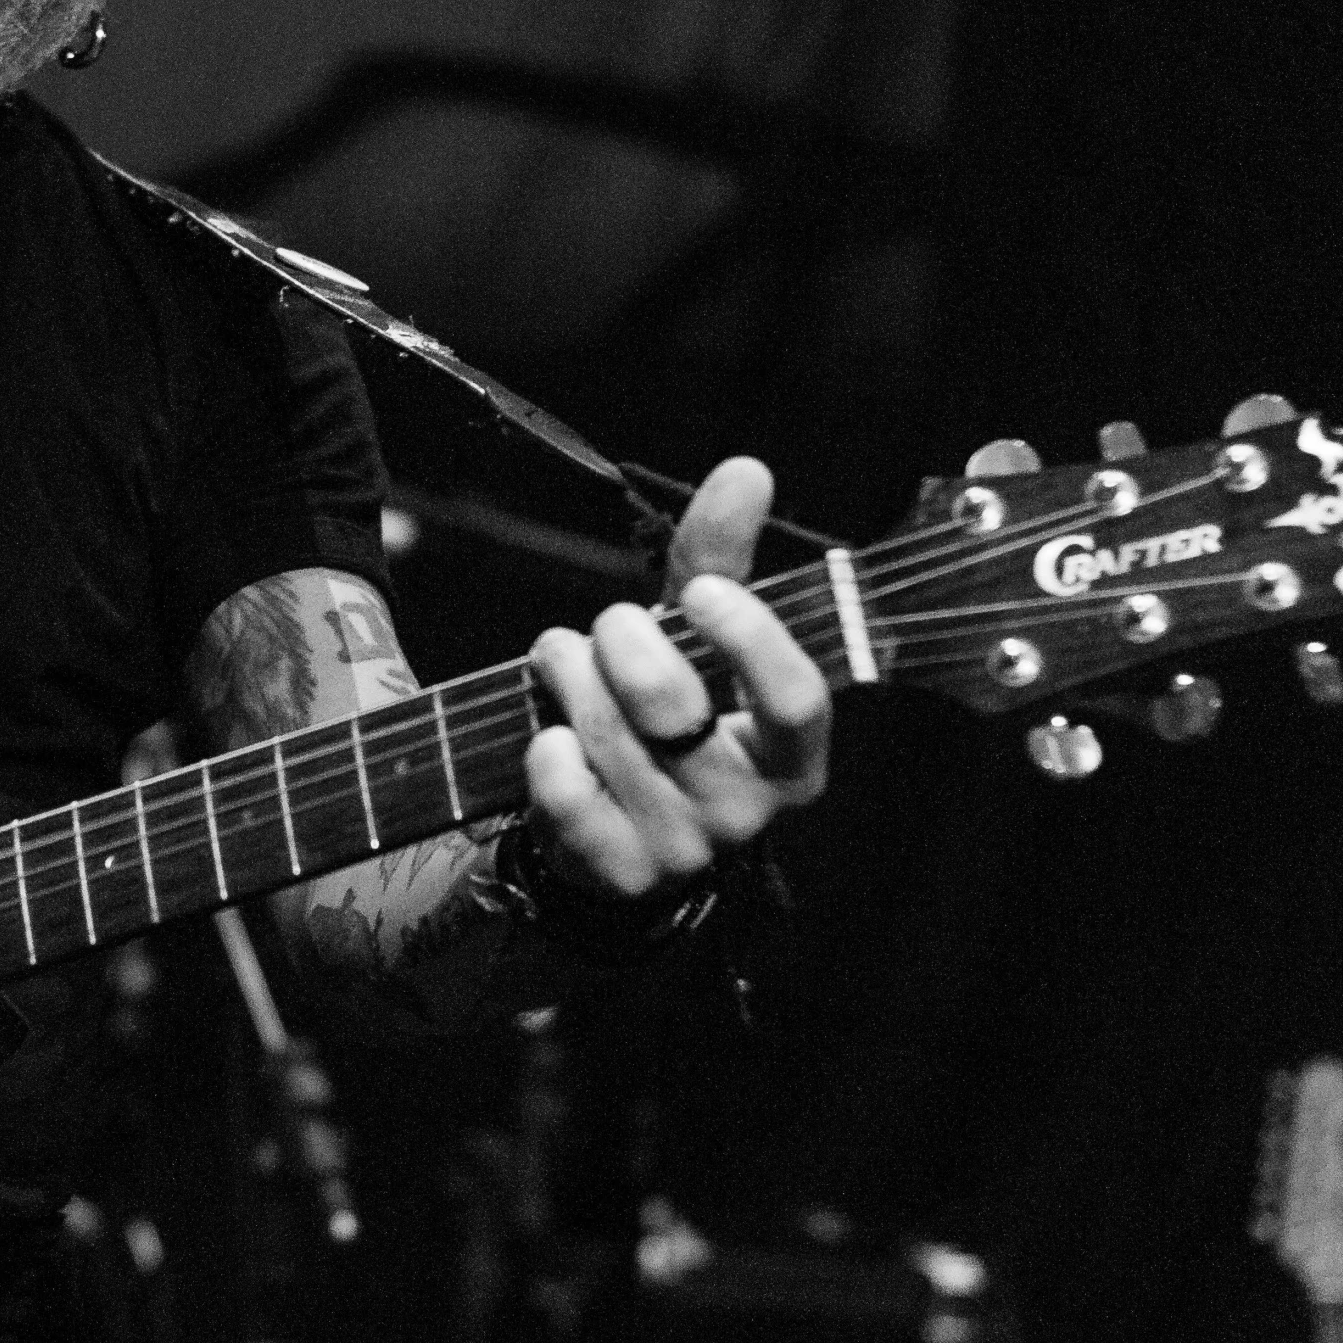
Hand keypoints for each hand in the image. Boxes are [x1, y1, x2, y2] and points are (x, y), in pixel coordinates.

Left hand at [523, 457, 829, 899]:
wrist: (607, 831)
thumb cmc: (666, 718)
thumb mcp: (696, 642)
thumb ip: (720, 560)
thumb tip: (747, 470)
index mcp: (792, 755)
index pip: (796, 700)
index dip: (748, 639)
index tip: (700, 590)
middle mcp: (746, 809)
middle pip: (674, 708)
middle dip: (621, 643)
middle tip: (604, 627)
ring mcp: (679, 848)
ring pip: (607, 736)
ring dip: (569, 677)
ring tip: (564, 664)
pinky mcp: (614, 871)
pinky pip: (565, 788)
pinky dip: (546, 748)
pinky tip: (551, 738)